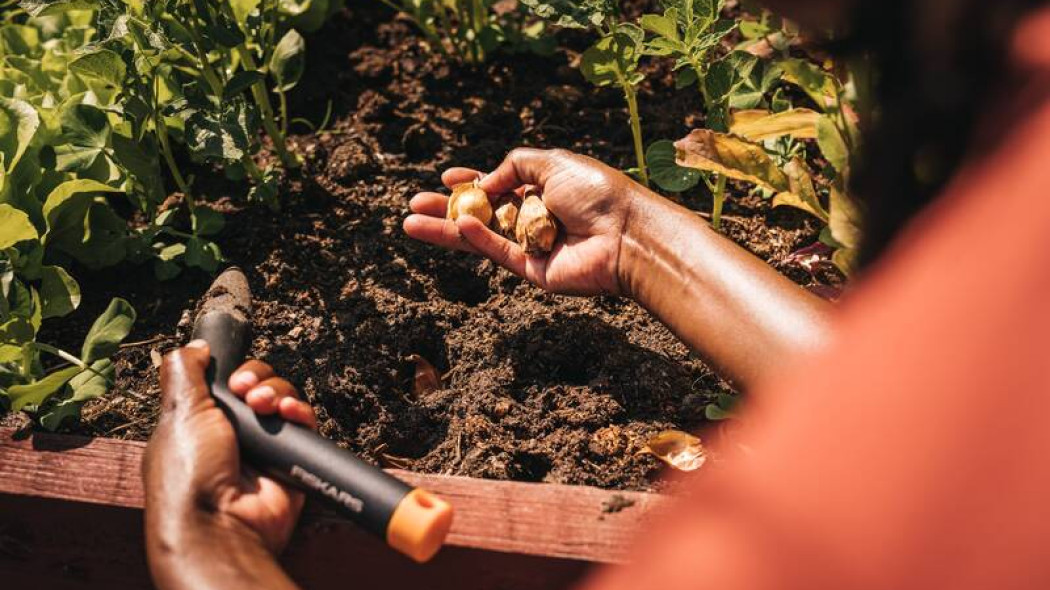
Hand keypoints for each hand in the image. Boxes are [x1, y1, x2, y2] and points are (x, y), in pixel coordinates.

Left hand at [143, 341, 314, 589]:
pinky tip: (289, 415)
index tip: (232, 379)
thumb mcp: (177, 411)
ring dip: (279, 394)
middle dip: (259, 381)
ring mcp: (264, 449)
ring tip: (267, 408)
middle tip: (248, 394)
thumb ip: (185, 372)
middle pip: (260, 386)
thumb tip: (197, 346)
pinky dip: (300, 413)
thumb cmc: (189, 474)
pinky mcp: (291, 461)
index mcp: (202, 423)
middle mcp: (234, 435)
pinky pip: (305, 425)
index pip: (228, 383)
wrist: (219, 522)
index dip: (234, 372)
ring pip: (284, 401)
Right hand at [403, 148, 647, 295]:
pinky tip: (456, 226)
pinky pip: (498, 252)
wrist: (626, 236)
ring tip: (409, 222)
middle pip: (482, 212)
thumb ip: (515, 165)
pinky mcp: (532, 270)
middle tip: (414, 204)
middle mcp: (535, 216)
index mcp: (544, 188)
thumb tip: (484, 181)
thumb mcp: (553, 162)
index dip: (472, 181)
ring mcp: (531, 245)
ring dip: (446, 229)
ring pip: (480, 236)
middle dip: (447, 207)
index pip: (500, 184)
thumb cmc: (598, 194)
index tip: (445, 177)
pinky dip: (477, 239)